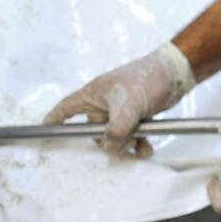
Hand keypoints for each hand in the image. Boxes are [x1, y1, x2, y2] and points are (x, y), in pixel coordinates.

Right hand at [43, 42, 195, 155]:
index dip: (54, 120)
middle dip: (106, 142)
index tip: (45, 131)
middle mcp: (103, 103)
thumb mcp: (128, 106)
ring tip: (140, 146)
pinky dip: (138, 144)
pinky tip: (147, 148)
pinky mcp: (135, 116)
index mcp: (92, 95)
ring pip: (114, 137)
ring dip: (126, 145)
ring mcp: (119, 110)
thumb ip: (116, 131)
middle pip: (94, 131)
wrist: (175, 73)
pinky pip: (130, 136)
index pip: (66, 109)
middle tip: (121, 144)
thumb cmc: (147, 79)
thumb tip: (110, 148)